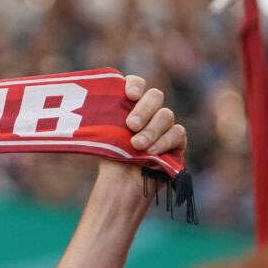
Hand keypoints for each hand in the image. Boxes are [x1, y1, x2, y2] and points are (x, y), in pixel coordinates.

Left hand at [96, 75, 187, 200]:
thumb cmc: (110, 156)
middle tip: (131, 125)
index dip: (135, 85)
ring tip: (137, 146)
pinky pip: (178, 132)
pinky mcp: (176, 140)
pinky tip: (152, 152)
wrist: (123, 183)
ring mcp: (164, 124)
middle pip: (155, 96)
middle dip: (144, 109)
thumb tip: (89, 105)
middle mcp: (149, 110)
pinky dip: (164, 141)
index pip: (136, 84)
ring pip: (166, 114)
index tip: (129, 95)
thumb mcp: (102, 135)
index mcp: (130, 103)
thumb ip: (103, 118)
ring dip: (151, 130)